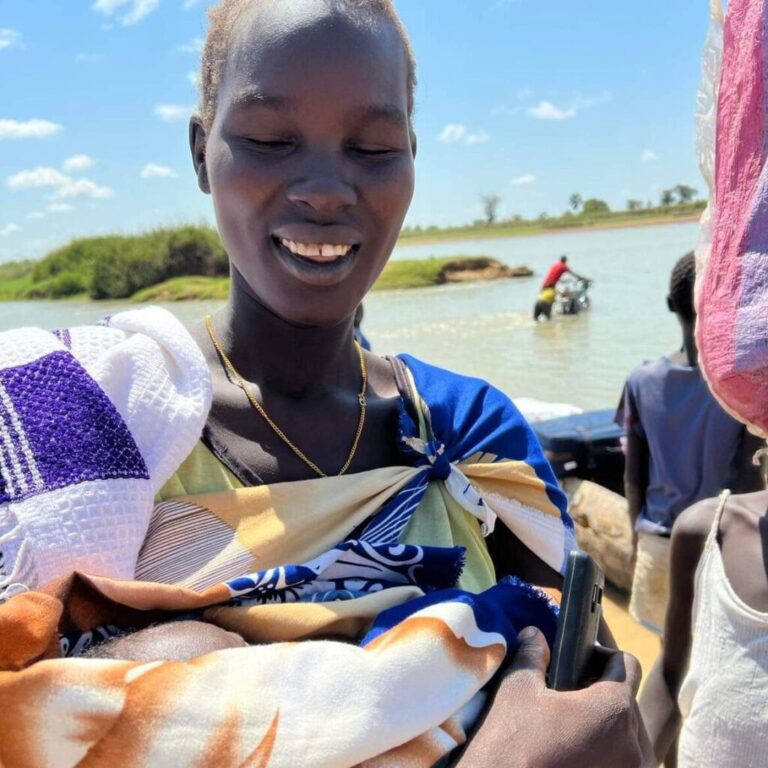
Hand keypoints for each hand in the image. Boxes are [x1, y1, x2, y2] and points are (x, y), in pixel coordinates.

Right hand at [455, 627, 654, 767]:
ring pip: (631, 738)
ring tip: (573, 729)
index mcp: (613, 710)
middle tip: (571, 697)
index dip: (603, 657)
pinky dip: (608, 756)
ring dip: (609, 729)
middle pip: (629, 703)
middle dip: (604, 696)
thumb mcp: (518, 687)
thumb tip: (534, 634)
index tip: (582, 663)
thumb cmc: (511, 740)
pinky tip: (577, 753)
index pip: (627, 665)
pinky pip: (625, 764)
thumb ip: (533, 654)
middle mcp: (634, 747)